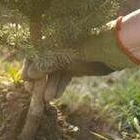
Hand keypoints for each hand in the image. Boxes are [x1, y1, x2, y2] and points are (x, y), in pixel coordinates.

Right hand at [22, 19, 139, 99]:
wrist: (114, 48)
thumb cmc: (88, 47)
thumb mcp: (65, 57)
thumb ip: (46, 65)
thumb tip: (29, 75)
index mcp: (52, 40)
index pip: (34, 52)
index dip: (28, 66)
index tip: (25, 81)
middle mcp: (56, 47)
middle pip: (41, 64)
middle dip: (37, 80)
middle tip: (33, 93)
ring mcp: (65, 57)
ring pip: (52, 73)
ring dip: (48, 85)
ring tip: (46, 99)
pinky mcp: (74, 66)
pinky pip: (62, 77)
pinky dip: (58, 86)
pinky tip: (55, 96)